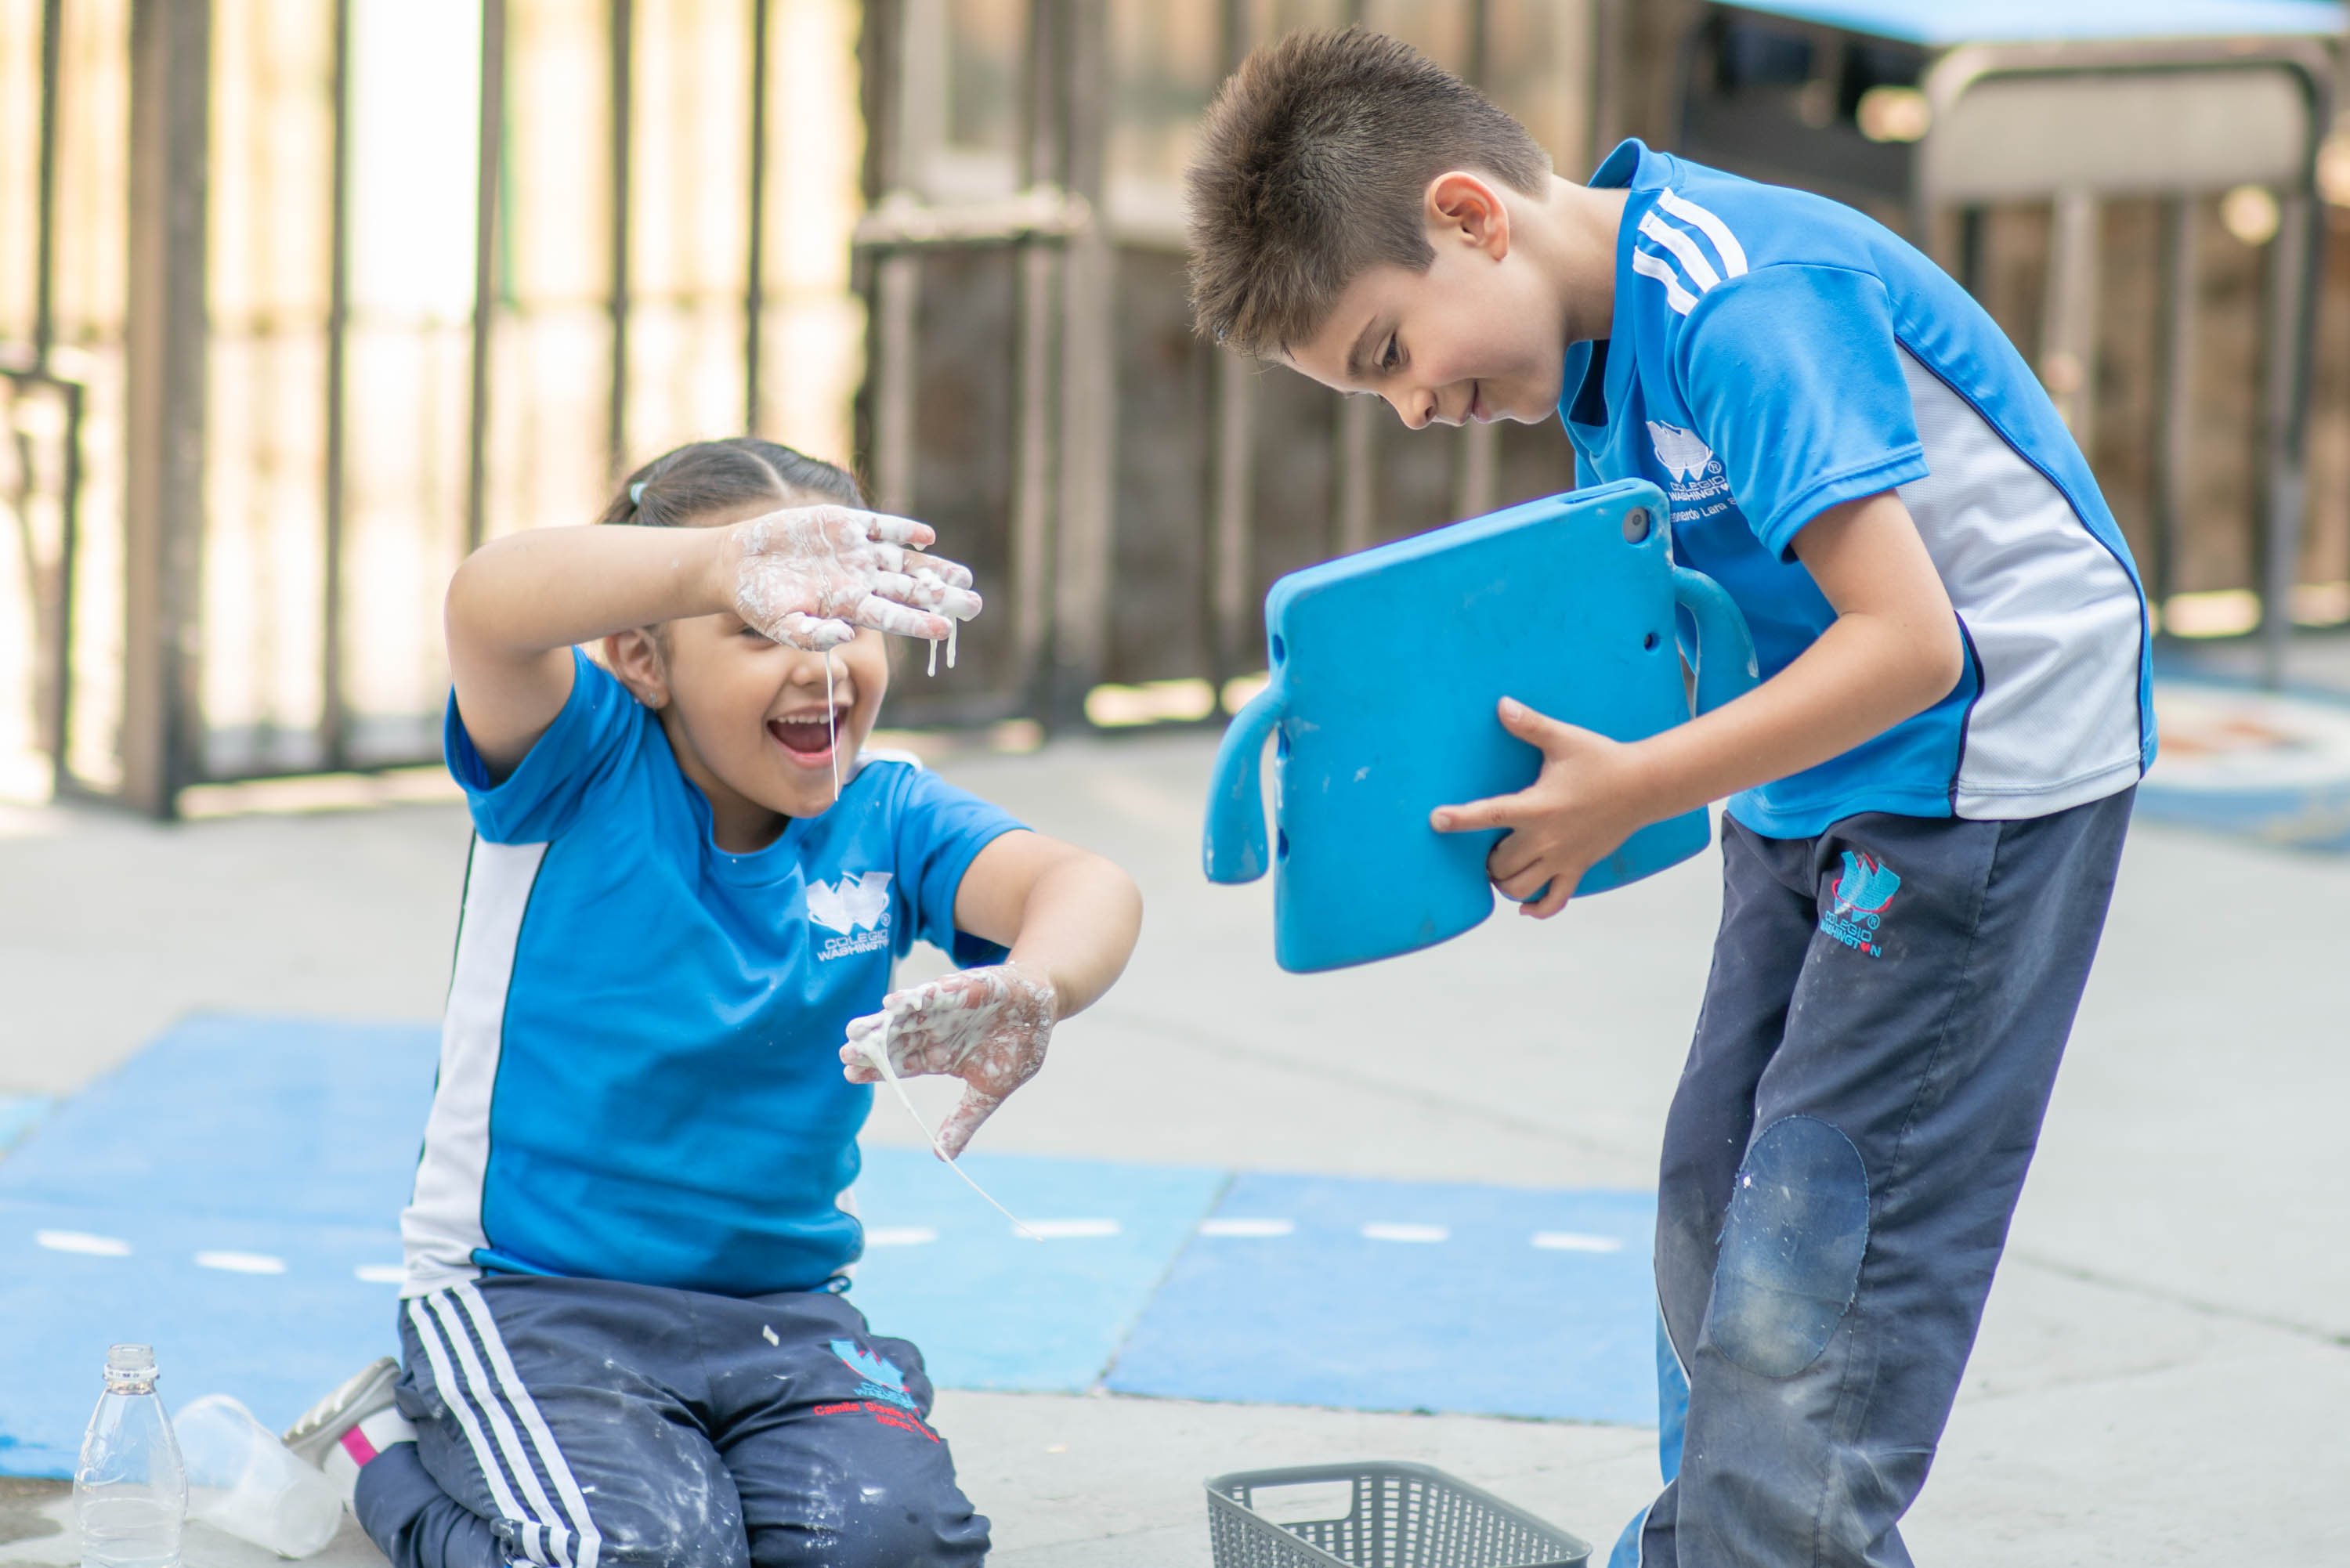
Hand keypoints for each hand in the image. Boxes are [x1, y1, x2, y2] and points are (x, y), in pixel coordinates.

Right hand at [724, 505, 982, 650]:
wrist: (738, 564)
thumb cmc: (759, 603)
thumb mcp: (782, 626)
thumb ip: (813, 635)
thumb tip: (847, 635)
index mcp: (849, 607)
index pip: (892, 616)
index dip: (919, 622)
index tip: (945, 629)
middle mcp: (859, 580)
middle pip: (909, 590)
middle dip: (941, 597)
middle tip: (975, 605)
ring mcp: (855, 552)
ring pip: (903, 560)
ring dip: (933, 568)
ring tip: (965, 576)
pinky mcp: (844, 524)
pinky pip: (881, 527)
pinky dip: (902, 530)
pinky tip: (926, 538)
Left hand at [840, 963, 1056, 1157]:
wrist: (1042, 1009)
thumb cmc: (1016, 1048)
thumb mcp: (991, 1090)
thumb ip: (965, 1119)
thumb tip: (943, 1158)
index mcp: (939, 1057)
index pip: (900, 1066)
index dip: (876, 1070)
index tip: (849, 1076)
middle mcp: (935, 1032)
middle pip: (897, 1041)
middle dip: (871, 1047)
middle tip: (845, 1053)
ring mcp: (946, 1009)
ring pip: (907, 1017)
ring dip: (883, 1022)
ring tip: (857, 1028)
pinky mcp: (963, 988)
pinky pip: (937, 993)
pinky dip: (916, 998)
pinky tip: (892, 1004)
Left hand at [1431, 697, 1650, 919]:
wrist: (1644, 786)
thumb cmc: (1601, 761)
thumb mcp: (1564, 740)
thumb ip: (1530, 725)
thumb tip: (1501, 705)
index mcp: (1538, 807)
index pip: (1489, 815)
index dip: (1460, 819)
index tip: (1436, 820)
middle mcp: (1547, 839)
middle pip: (1501, 863)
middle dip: (1486, 859)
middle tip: (1487, 845)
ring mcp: (1563, 858)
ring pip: (1521, 888)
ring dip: (1503, 882)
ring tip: (1501, 866)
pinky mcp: (1579, 868)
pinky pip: (1555, 901)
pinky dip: (1536, 909)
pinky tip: (1523, 905)